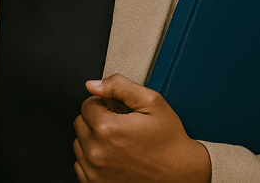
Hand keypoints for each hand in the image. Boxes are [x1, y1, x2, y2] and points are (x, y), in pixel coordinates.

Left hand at [73, 74, 210, 182]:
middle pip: (80, 123)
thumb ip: (120, 87)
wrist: (180, 173)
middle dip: (96, 120)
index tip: (116, 111)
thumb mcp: (152, 103)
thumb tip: (93, 85)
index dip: (103, 104)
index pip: (87, 105)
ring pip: (79, 144)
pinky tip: (112, 157)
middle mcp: (97, 152)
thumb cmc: (169, 141)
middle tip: (119, 126)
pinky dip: (92, 159)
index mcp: (107, 129)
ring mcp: (94, 172)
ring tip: (117, 143)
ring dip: (93, 140)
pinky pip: (80, 165)